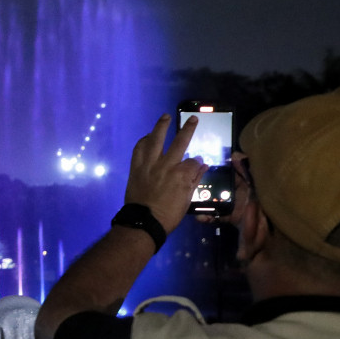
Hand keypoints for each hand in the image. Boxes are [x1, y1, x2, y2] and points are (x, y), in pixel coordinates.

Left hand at [123, 114, 206, 233]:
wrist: (143, 222)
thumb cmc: (168, 214)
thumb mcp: (187, 199)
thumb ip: (195, 180)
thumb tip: (203, 165)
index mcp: (182, 174)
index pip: (194, 161)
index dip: (197, 161)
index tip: (197, 162)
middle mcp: (167, 165)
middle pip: (180, 142)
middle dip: (188, 129)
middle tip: (193, 119)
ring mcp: (150, 164)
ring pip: (156, 140)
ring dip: (161, 126)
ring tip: (165, 116)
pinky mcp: (136, 167)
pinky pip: (139, 149)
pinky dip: (143, 141)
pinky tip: (147, 136)